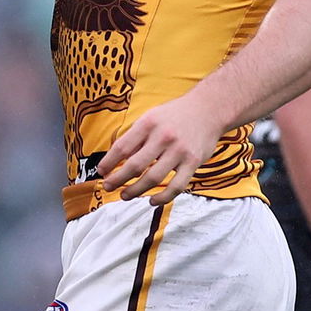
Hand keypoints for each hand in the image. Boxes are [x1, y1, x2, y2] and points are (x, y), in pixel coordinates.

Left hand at [95, 93, 223, 205]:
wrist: (208, 109)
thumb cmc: (175, 115)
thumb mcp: (151, 117)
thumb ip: (135, 136)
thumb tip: (116, 159)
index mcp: (148, 124)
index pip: (122, 147)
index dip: (109, 162)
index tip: (101, 172)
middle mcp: (163, 137)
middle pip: (135, 165)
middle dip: (117, 180)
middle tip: (108, 186)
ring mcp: (179, 151)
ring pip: (153, 178)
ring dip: (135, 191)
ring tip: (125, 195)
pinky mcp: (193, 162)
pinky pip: (176, 186)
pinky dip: (163, 197)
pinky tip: (152, 200)